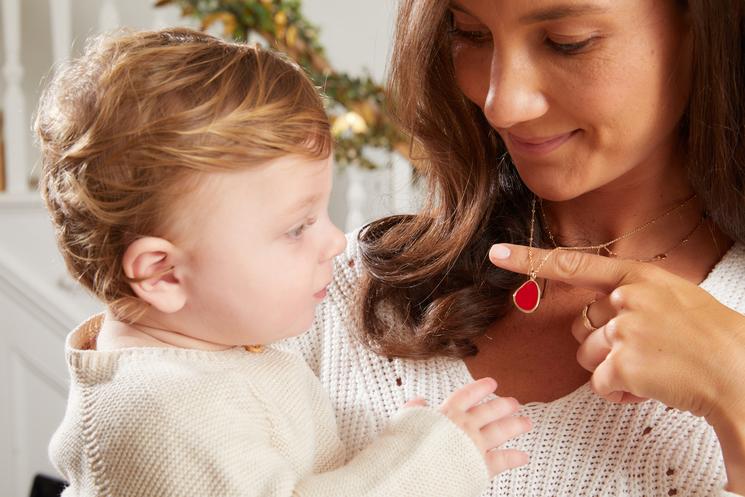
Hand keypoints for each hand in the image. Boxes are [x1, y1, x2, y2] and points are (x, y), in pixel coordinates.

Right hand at [406, 377, 530, 477]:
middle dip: (503, 406)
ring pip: (501, 431)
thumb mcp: (405, 421)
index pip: (468, 395)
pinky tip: (523, 456)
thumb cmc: (406, 447)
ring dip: (515, 426)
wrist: (413, 471)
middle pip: (490, 411)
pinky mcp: (480, 464)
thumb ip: (414, 410)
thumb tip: (419, 400)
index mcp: (447, 413)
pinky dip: (514, 458)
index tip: (492, 383)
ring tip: (527, 422)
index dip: (481, 387)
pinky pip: (502, 460)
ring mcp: (475, 444)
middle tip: (514, 403)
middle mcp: (465, 425)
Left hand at [488, 243, 744, 422]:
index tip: (495, 253)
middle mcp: (626, 298)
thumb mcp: (672, 298)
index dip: (529, 259)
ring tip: (653, 368)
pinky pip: (599, 384)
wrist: (740, 371)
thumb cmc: (708, 338)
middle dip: (601, 345)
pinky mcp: (623, 362)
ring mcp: (624, 329)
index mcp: (637, 277)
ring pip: (586, 356)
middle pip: (579, 326)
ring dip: (612, 371)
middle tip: (645, 351)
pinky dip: (620, 393)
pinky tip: (651, 387)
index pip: (573, 264)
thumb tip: (597, 314)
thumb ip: (631, 297)